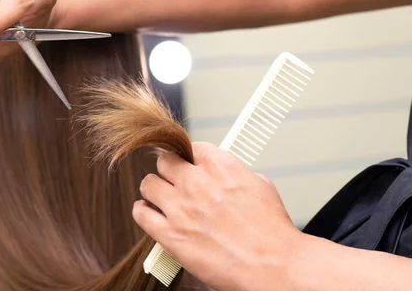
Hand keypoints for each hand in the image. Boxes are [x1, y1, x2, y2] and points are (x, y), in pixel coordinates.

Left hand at [133, 142, 303, 290]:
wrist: (273, 266)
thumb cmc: (272, 232)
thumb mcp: (261, 186)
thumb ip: (236, 174)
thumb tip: (226, 174)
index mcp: (220, 166)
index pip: (191, 147)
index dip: (190, 157)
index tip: (189, 163)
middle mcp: (196, 182)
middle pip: (165, 161)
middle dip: (169, 169)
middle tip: (173, 179)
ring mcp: (180, 208)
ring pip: (148, 183)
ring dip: (153, 189)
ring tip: (158, 196)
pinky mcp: (171, 235)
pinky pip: (141, 214)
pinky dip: (141, 211)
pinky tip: (146, 211)